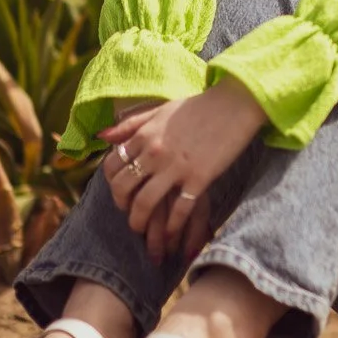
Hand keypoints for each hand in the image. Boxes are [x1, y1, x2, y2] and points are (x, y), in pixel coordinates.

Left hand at [101, 82, 264, 261]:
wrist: (234, 105)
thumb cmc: (198, 107)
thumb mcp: (160, 111)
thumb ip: (131, 124)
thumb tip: (103, 136)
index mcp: (144, 135)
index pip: (113, 166)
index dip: (111, 183)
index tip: (120, 192)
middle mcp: (155, 152)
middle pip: (124, 187)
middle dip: (122, 205)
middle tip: (129, 213)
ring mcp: (176, 167)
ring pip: (145, 203)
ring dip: (139, 221)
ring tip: (142, 229)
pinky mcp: (199, 178)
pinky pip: (179, 209)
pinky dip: (172, 226)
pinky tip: (171, 232)